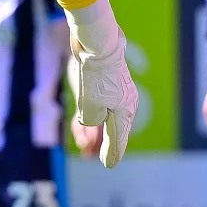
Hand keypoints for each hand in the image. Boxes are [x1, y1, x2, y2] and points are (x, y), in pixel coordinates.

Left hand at [66, 0, 137, 166]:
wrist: (97, 42)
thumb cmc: (96, 76)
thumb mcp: (90, 106)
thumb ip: (91, 121)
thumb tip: (91, 121)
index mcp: (124, 111)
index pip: (118, 138)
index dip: (113, 153)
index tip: (108, 164)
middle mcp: (124, 103)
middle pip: (113, 129)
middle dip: (102, 143)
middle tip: (94, 157)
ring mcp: (115, 92)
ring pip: (103, 117)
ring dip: (93, 131)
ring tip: (83, 145)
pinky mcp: (105, 82)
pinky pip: (99, 104)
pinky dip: (91, 116)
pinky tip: (82, 124)